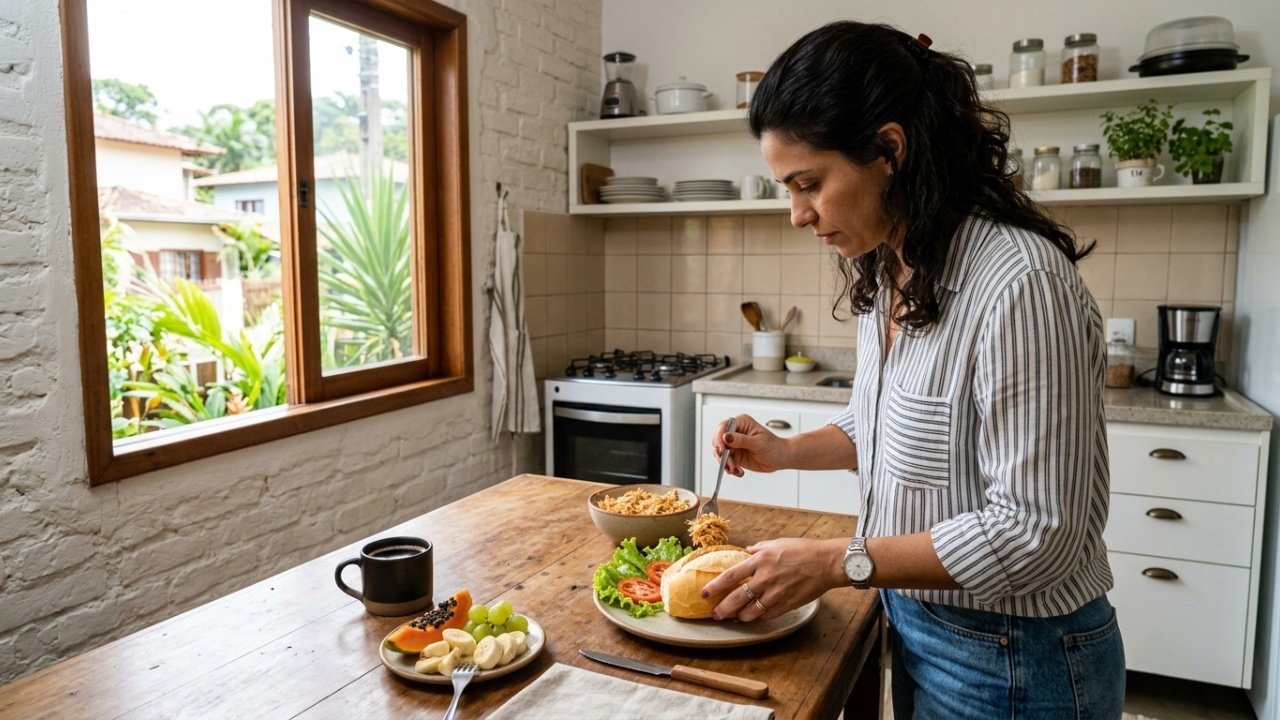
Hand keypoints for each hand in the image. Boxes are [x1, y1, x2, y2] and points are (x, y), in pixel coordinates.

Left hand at [700, 538, 846, 621]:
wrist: (826, 562)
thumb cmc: (803, 550)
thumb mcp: (777, 543)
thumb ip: (759, 549)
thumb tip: (747, 551)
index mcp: (760, 561)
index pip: (730, 576)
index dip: (715, 587)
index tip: (704, 594)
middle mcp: (765, 578)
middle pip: (737, 598)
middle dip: (723, 609)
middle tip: (715, 614)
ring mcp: (776, 593)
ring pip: (751, 611)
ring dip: (740, 616)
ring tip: (735, 617)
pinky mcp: (787, 604)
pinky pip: (768, 615)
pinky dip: (760, 617)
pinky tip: (756, 616)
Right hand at [713, 414, 789, 476]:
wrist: (780, 458)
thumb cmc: (774, 447)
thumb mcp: (758, 443)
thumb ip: (741, 440)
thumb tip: (725, 437)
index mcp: (741, 423)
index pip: (723, 427)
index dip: (719, 438)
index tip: (722, 450)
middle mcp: (735, 432)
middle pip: (719, 441)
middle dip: (722, 454)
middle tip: (728, 464)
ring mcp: (734, 444)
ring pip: (720, 453)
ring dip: (725, 463)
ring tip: (735, 469)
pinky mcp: (735, 455)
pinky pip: (726, 462)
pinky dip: (730, 468)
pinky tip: (739, 472)